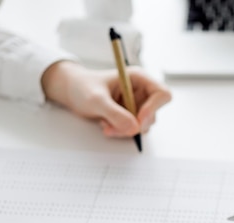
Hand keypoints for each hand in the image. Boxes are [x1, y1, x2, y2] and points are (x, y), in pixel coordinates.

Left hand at [41, 60, 171, 137]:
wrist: (72, 92)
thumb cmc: (82, 87)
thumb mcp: (96, 99)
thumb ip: (115, 113)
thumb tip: (134, 128)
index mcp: (139, 79)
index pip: (162, 94)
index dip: (154, 108)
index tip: (139, 119)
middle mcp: (141, 92)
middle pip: (152, 114)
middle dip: (133, 124)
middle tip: (113, 127)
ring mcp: (137, 105)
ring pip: (142, 126)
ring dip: (124, 130)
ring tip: (105, 124)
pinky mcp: (131, 117)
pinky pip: (133, 130)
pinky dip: (120, 132)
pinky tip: (106, 125)